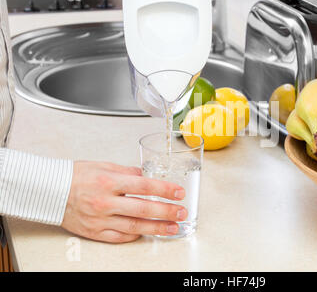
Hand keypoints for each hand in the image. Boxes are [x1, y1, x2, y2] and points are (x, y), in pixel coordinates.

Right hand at [61, 161, 186, 242]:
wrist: (49, 192)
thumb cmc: (75, 176)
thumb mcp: (103, 165)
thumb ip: (127, 171)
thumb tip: (147, 175)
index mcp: (109, 181)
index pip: (144, 186)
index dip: (165, 189)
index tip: (178, 192)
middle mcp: (106, 202)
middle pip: (144, 208)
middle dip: (167, 211)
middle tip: (182, 212)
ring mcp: (100, 219)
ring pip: (135, 226)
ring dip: (157, 227)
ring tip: (173, 227)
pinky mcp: (95, 232)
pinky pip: (120, 236)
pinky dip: (136, 234)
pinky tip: (148, 231)